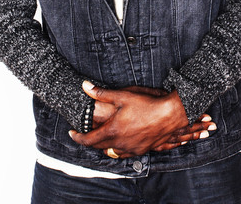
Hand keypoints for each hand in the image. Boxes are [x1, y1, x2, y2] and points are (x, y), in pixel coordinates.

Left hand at [70, 81, 215, 158]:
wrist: (169, 115)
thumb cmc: (146, 105)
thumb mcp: (122, 95)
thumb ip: (101, 93)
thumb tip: (85, 86)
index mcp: (112, 131)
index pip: (88, 140)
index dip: (77, 137)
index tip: (72, 133)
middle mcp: (120, 143)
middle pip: (98, 147)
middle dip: (89, 141)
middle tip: (85, 133)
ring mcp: (131, 149)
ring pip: (112, 151)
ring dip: (104, 145)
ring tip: (101, 136)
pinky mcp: (141, 150)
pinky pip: (124, 153)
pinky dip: (118, 148)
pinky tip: (120, 141)